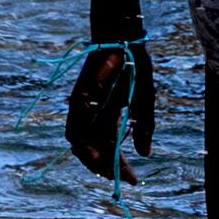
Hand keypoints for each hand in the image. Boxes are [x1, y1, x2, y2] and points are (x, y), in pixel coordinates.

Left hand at [64, 37, 156, 177]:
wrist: (124, 38)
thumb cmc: (135, 64)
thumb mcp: (145, 99)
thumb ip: (144, 127)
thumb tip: (145, 153)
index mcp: (112, 115)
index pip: (113, 147)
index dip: (122, 165)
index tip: (134, 179)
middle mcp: (95, 115)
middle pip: (95, 149)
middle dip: (108, 167)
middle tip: (121, 178)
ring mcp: (85, 108)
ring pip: (81, 144)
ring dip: (91, 160)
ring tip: (106, 170)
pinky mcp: (77, 100)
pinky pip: (74, 129)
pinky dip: (82, 144)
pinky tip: (93, 154)